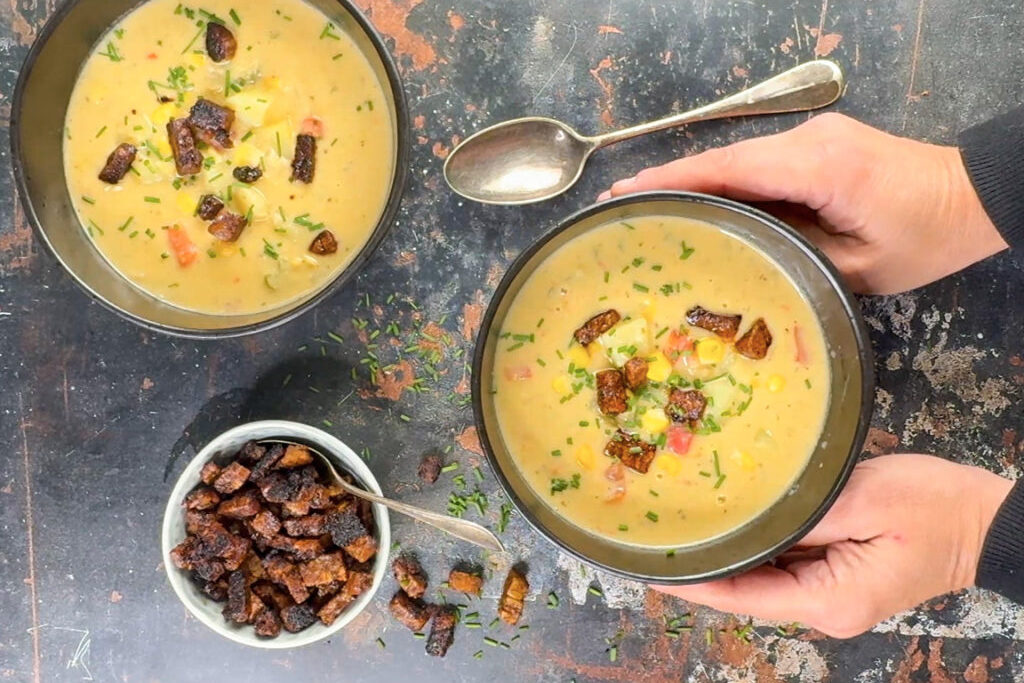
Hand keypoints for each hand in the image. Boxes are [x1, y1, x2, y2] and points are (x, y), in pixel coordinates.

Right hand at [599, 113, 1007, 294]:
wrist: (976, 194)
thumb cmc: (928, 236)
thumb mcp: (861, 267)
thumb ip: (798, 257)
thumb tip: (743, 259)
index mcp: (821, 167)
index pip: (730, 168)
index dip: (674, 179)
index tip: (627, 191)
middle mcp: (811, 141)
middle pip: (725, 159)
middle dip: (671, 179)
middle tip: (621, 205)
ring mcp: (814, 138)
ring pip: (738, 159)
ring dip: (694, 181)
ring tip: (649, 207)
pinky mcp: (818, 147)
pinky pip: (759, 164)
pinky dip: (724, 182)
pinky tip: (699, 204)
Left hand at [655, 454, 1011, 637]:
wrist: (983, 521)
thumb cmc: (934, 508)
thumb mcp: (864, 500)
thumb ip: (801, 516)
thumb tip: (748, 522)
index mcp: (830, 600)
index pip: (745, 598)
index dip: (696, 584)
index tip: (655, 570)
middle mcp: (825, 609)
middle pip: (749, 591)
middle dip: (707, 566)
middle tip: (660, 538)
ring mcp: (831, 596)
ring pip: (765, 578)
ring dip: (731, 555)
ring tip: (685, 526)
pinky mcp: (837, 578)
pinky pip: (786, 565)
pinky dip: (759, 547)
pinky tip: (734, 522)